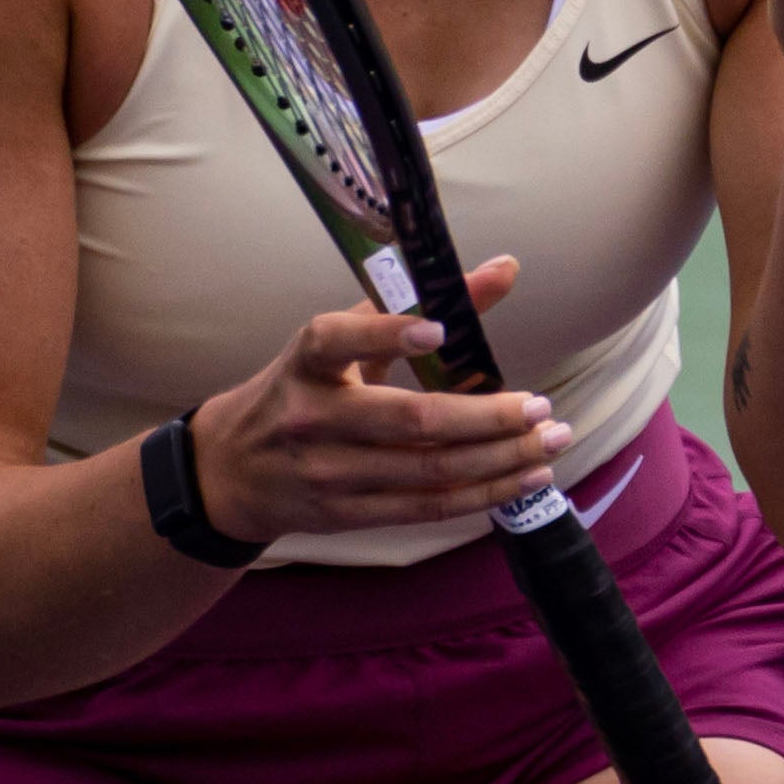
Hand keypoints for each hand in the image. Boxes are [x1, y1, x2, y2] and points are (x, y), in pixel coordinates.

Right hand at [186, 256, 572, 543]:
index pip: (337, 341)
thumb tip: (505, 268)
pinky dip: (483, 494)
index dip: (388, 335)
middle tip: (541, 407)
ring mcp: (330, 473)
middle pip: (410, 421)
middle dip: (486, 417)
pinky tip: (526, 477)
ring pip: (430, 470)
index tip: (437, 330)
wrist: (232, 470)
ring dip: (501, 458)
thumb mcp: (340, 340)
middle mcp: (314, 417)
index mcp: (307, 361)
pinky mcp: (347, 515)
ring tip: (551, 440)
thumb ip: (414, 304)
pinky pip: (427, 507)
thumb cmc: (301, 390)